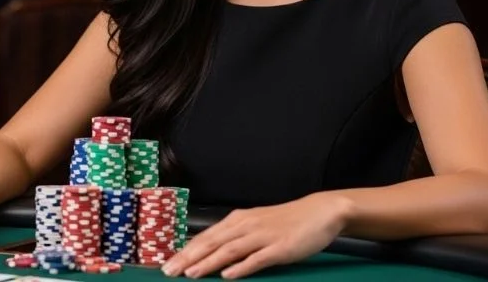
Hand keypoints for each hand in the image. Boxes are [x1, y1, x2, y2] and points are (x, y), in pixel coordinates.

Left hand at [162, 193, 351, 278]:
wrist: (319, 211)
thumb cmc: (287, 221)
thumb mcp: (256, 225)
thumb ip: (236, 237)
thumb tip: (214, 252)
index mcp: (238, 220)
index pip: (206, 237)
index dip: (186, 251)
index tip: (168, 263)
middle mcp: (246, 225)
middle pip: (211, 243)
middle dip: (188, 258)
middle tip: (169, 271)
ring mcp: (262, 236)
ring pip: (228, 250)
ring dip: (207, 263)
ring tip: (190, 274)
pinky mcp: (279, 248)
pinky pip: (256, 259)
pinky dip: (240, 267)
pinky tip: (227, 275)